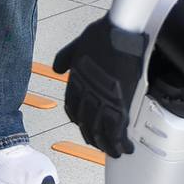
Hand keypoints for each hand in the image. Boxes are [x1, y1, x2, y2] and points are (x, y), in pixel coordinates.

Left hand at [52, 18, 149, 156]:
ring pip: (102, 131)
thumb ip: (64, 58)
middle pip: (87, 125)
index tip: (85, 126)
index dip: (79, 121)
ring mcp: (103, 100)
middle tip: (100, 145)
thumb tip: (58, 69)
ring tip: (116, 152)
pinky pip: (118, 128)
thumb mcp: (76, 46)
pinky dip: (122, 141)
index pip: (72, 110)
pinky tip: (126, 147)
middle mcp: (86, 95)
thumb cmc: (101, 35)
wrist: (120, 32)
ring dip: (108, 145)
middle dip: (93, 137)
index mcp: (75, 83)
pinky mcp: (120, 101)